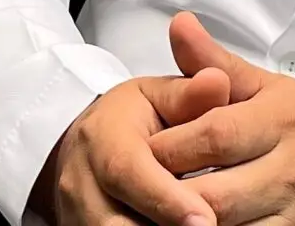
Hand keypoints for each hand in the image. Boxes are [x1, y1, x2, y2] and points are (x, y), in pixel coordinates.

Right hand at [31, 66, 234, 225]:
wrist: (84, 150)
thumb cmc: (129, 122)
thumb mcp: (158, 96)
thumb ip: (190, 95)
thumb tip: (217, 82)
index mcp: (100, 137)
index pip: (127, 171)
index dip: (165, 198)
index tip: (206, 218)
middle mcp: (81, 184)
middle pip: (115, 223)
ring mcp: (78, 217)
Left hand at [148, 13, 294, 225]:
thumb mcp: (271, 88)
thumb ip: (217, 65)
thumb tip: (178, 24)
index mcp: (281, 121)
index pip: (212, 137)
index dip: (168, 148)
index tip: (139, 151)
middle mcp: (293, 171)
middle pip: (214, 196)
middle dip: (170, 197)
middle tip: (139, 193)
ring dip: (191, 224)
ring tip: (160, 214)